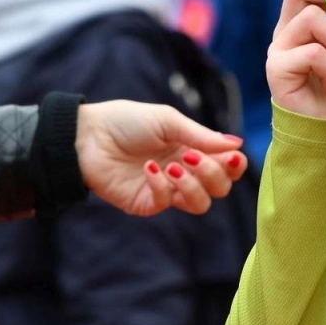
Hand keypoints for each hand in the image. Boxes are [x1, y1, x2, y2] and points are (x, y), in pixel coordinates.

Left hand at [75, 101, 246, 216]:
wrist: (88, 135)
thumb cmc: (127, 121)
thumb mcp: (168, 121)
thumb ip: (202, 136)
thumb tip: (237, 145)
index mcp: (193, 149)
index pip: (227, 167)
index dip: (235, 166)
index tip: (231, 157)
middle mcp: (184, 171)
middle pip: (219, 188)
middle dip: (213, 174)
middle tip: (193, 157)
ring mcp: (166, 189)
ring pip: (200, 204)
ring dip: (193, 185)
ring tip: (174, 165)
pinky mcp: (146, 202)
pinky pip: (167, 203)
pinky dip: (163, 186)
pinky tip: (150, 169)